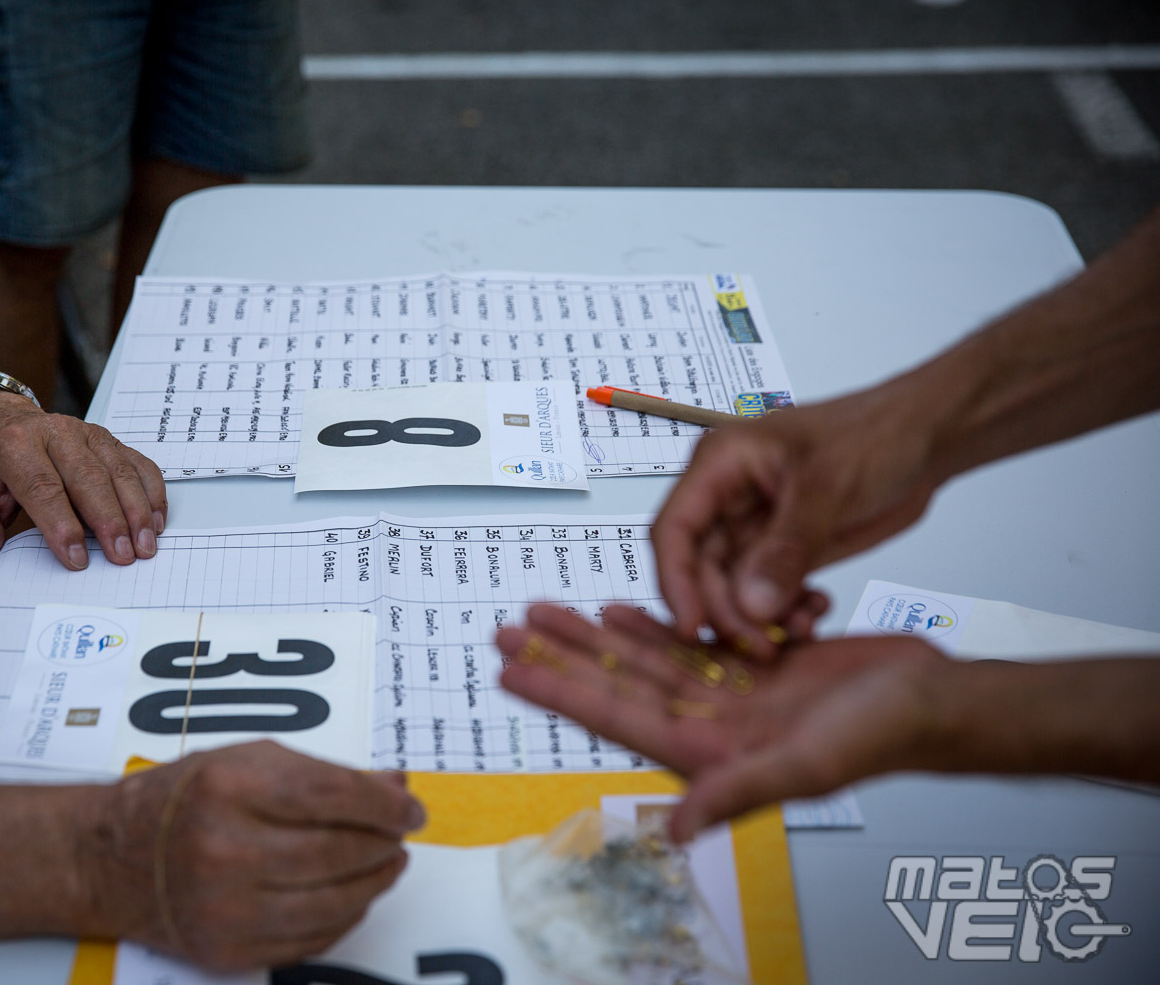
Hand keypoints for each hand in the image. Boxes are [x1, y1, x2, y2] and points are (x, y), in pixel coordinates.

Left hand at [0, 388, 167, 581]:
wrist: (3, 425)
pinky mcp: (111, 440)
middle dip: (109, 520)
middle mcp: (56, 433)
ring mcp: (88, 434)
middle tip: (123, 556)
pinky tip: (156, 522)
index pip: (42, 486)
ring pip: (119, 471)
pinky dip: (152, 494)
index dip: (62, 524)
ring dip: (136, 511)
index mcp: (15, 445)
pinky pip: (139, 464)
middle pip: (89, 477)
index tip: (77, 558)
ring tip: (144, 545)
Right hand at [89, 742, 424, 970]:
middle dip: (383, 844)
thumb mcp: (249, 761)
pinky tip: (350, 895)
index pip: (333, 796)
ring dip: (373, 883)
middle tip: (400, 836)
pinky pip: (311, 939)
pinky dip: (343, 917)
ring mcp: (226, 908)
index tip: (410, 810)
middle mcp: (226, 850)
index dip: (384, 806)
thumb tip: (394, 789)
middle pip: (339, 852)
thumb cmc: (181, 799)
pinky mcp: (229, 950)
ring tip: (385, 864)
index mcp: (232, 788)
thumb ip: (324, 775)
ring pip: (334, 902)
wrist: (107, 856)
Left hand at [496, 603, 946, 841]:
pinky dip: (652, 626)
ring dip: (594, 635)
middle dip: (559, 655)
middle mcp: (711, 722)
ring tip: (547, 611)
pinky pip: (689, 643)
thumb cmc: (885, 737)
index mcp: (712, 749)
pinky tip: (620, 611)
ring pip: (644, 657)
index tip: (511, 671)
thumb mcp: (806, 765)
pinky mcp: (755, 665)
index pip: (615, 716)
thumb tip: (676, 831)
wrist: (936, 701)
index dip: (560, 692)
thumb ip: (736, 792)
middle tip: (507, 630)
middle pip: (615, 681)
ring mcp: (731, 692)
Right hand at [654, 384, 942, 654]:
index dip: (676, 582)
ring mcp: (755, 528)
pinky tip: (813, 614)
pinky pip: (766, 595)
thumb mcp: (827, 487)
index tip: (695, 628)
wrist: (926, 437)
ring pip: (732, 590)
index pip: (674, 530)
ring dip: (757, 619)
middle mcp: (727, 499)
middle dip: (726, 611)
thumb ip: (786, 550)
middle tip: (759, 645)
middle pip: (700, 570)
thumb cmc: (875, 433)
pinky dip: (784, 614)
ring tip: (796, 632)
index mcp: (720, 465)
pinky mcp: (782, 552)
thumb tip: (750, 605)